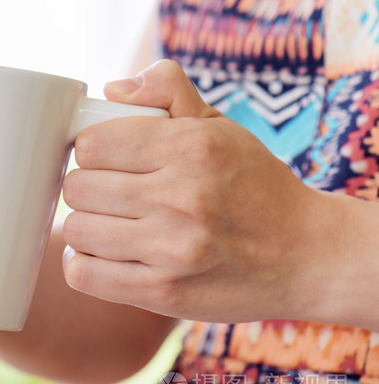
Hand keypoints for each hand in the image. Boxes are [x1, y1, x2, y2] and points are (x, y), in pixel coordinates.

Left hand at [61, 60, 321, 323]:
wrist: (306, 254)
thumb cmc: (253, 182)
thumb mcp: (219, 124)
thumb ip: (167, 89)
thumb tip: (110, 89)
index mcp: (191, 148)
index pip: (91, 145)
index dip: (90, 150)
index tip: (104, 159)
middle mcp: (181, 198)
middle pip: (77, 188)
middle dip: (85, 187)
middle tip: (105, 192)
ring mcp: (173, 250)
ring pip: (76, 231)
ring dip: (85, 226)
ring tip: (107, 223)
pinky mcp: (165, 293)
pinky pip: (84, 275)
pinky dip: (83, 263)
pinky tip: (104, 254)